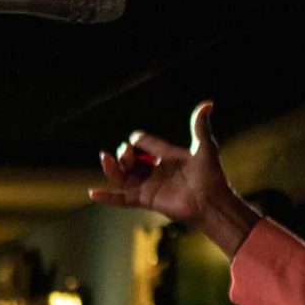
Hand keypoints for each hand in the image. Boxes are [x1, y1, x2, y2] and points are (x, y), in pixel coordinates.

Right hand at [89, 102, 259, 255]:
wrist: (211, 201)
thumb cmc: (211, 175)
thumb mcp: (204, 147)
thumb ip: (200, 126)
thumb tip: (208, 103)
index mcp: (168, 157)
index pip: (147, 144)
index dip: (140, 140)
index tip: (136, 139)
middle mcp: (157, 171)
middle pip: (132, 161)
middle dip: (124, 154)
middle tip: (126, 151)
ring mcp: (150, 186)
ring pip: (124, 177)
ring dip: (112, 169)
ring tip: (105, 158)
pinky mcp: (147, 200)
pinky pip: (123, 199)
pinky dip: (108, 198)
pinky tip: (93, 193)